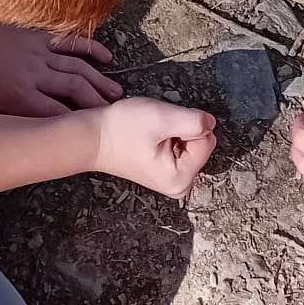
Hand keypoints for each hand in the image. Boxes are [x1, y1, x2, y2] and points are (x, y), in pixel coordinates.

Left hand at [0, 21, 120, 117]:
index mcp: (20, 96)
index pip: (56, 114)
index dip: (77, 123)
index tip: (93, 131)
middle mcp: (37, 76)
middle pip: (75, 90)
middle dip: (97, 103)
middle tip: (116, 113)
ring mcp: (40, 53)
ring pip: (78, 68)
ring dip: (98, 81)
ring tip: (117, 93)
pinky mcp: (38, 36)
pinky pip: (69, 41)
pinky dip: (89, 47)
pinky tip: (105, 55)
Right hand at [91, 98, 217, 196]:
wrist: (92, 137)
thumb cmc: (120, 129)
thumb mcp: (162, 118)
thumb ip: (195, 121)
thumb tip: (211, 123)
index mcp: (181, 179)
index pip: (207, 140)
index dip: (186, 126)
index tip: (162, 129)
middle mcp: (179, 186)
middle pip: (200, 143)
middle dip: (181, 130)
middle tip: (154, 132)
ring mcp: (172, 181)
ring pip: (191, 142)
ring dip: (173, 132)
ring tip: (149, 135)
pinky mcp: (166, 172)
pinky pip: (180, 147)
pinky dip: (168, 137)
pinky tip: (148, 139)